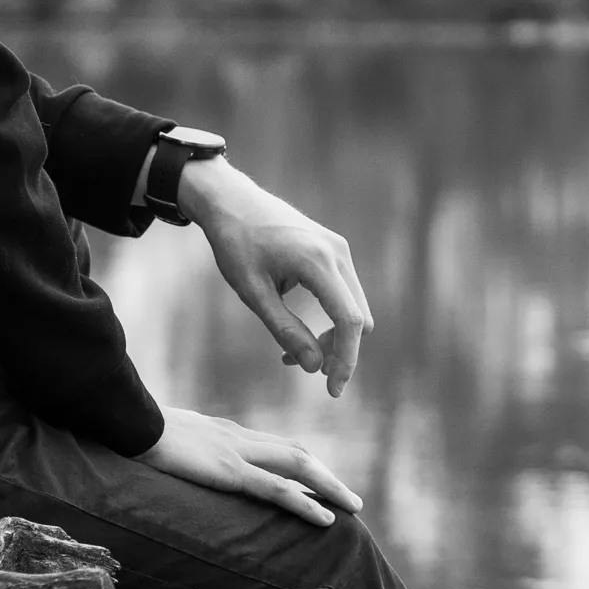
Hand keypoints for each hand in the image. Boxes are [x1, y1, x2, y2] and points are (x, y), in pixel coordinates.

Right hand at [138, 405, 361, 526]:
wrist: (127, 420)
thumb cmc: (136, 429)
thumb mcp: (166, 438)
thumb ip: (182, 448)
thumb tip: (180, 457)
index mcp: (223, 432)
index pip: (273, 445)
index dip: (301, 463)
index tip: (320, 479)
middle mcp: (237, 437)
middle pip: (294, 452)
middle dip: (325, 475)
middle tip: (350, 498)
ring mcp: (236, 451)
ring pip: (297, 466)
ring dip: (329, 486)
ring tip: (353, 506)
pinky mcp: (229, 471)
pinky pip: (277, 489)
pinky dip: (306, 503)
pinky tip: (327, 518)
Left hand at [177, 157, 372, 397]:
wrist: (230, 199)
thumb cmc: (236, 243)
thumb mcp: (253, 292)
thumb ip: (285, 329)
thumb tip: (314, 367)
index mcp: (317, 262)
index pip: (349, 321)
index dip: (346, 359)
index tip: (332, 389)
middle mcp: (337, 252)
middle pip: (358, 318)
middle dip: (337, 350)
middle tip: (295, 363)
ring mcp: (338, 248)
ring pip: (353, 307)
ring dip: (332, 335)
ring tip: (291, 349)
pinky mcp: (333, 248)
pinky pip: (344, 291)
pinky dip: (330, 315)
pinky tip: (298, 324)